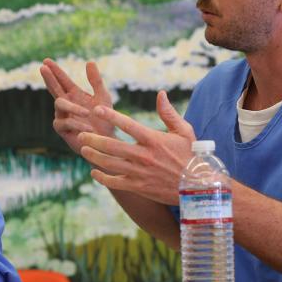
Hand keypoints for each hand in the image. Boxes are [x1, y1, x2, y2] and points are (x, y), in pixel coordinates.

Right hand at [40, 58, 113, 153]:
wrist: (107, 141)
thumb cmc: (105, 119)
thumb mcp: (103, 97)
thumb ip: (96, 81)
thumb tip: (90, 61)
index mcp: (74, 95)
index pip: (62, 80)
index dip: (55, 70)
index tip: (46, 60)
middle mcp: (66, 104)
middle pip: (54, 88)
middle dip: (49, 78)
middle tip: (42, 67)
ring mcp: (62, 116)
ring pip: (59, 105)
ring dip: (73, 108)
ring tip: (88, 114)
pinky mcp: (63, 130)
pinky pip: (65, 122)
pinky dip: (77, 123)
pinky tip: (88, 127)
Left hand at [78, 91, 195, 204]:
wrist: (199, 187)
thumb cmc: (192, 157)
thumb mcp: (184, 131)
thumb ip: (169, 113)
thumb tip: (160, 94)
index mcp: (153, 139)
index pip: (127, 124)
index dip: (110, 115)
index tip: (96, 109)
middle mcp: (144, 155)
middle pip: (112, 145)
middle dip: (93, 139)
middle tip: (81, 134)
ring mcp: (140, 172)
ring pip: (110, 163)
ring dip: (94, 156)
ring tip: (83, 149)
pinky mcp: (139, 187)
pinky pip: (115, 182)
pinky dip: (103, 177)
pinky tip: (94, 172)